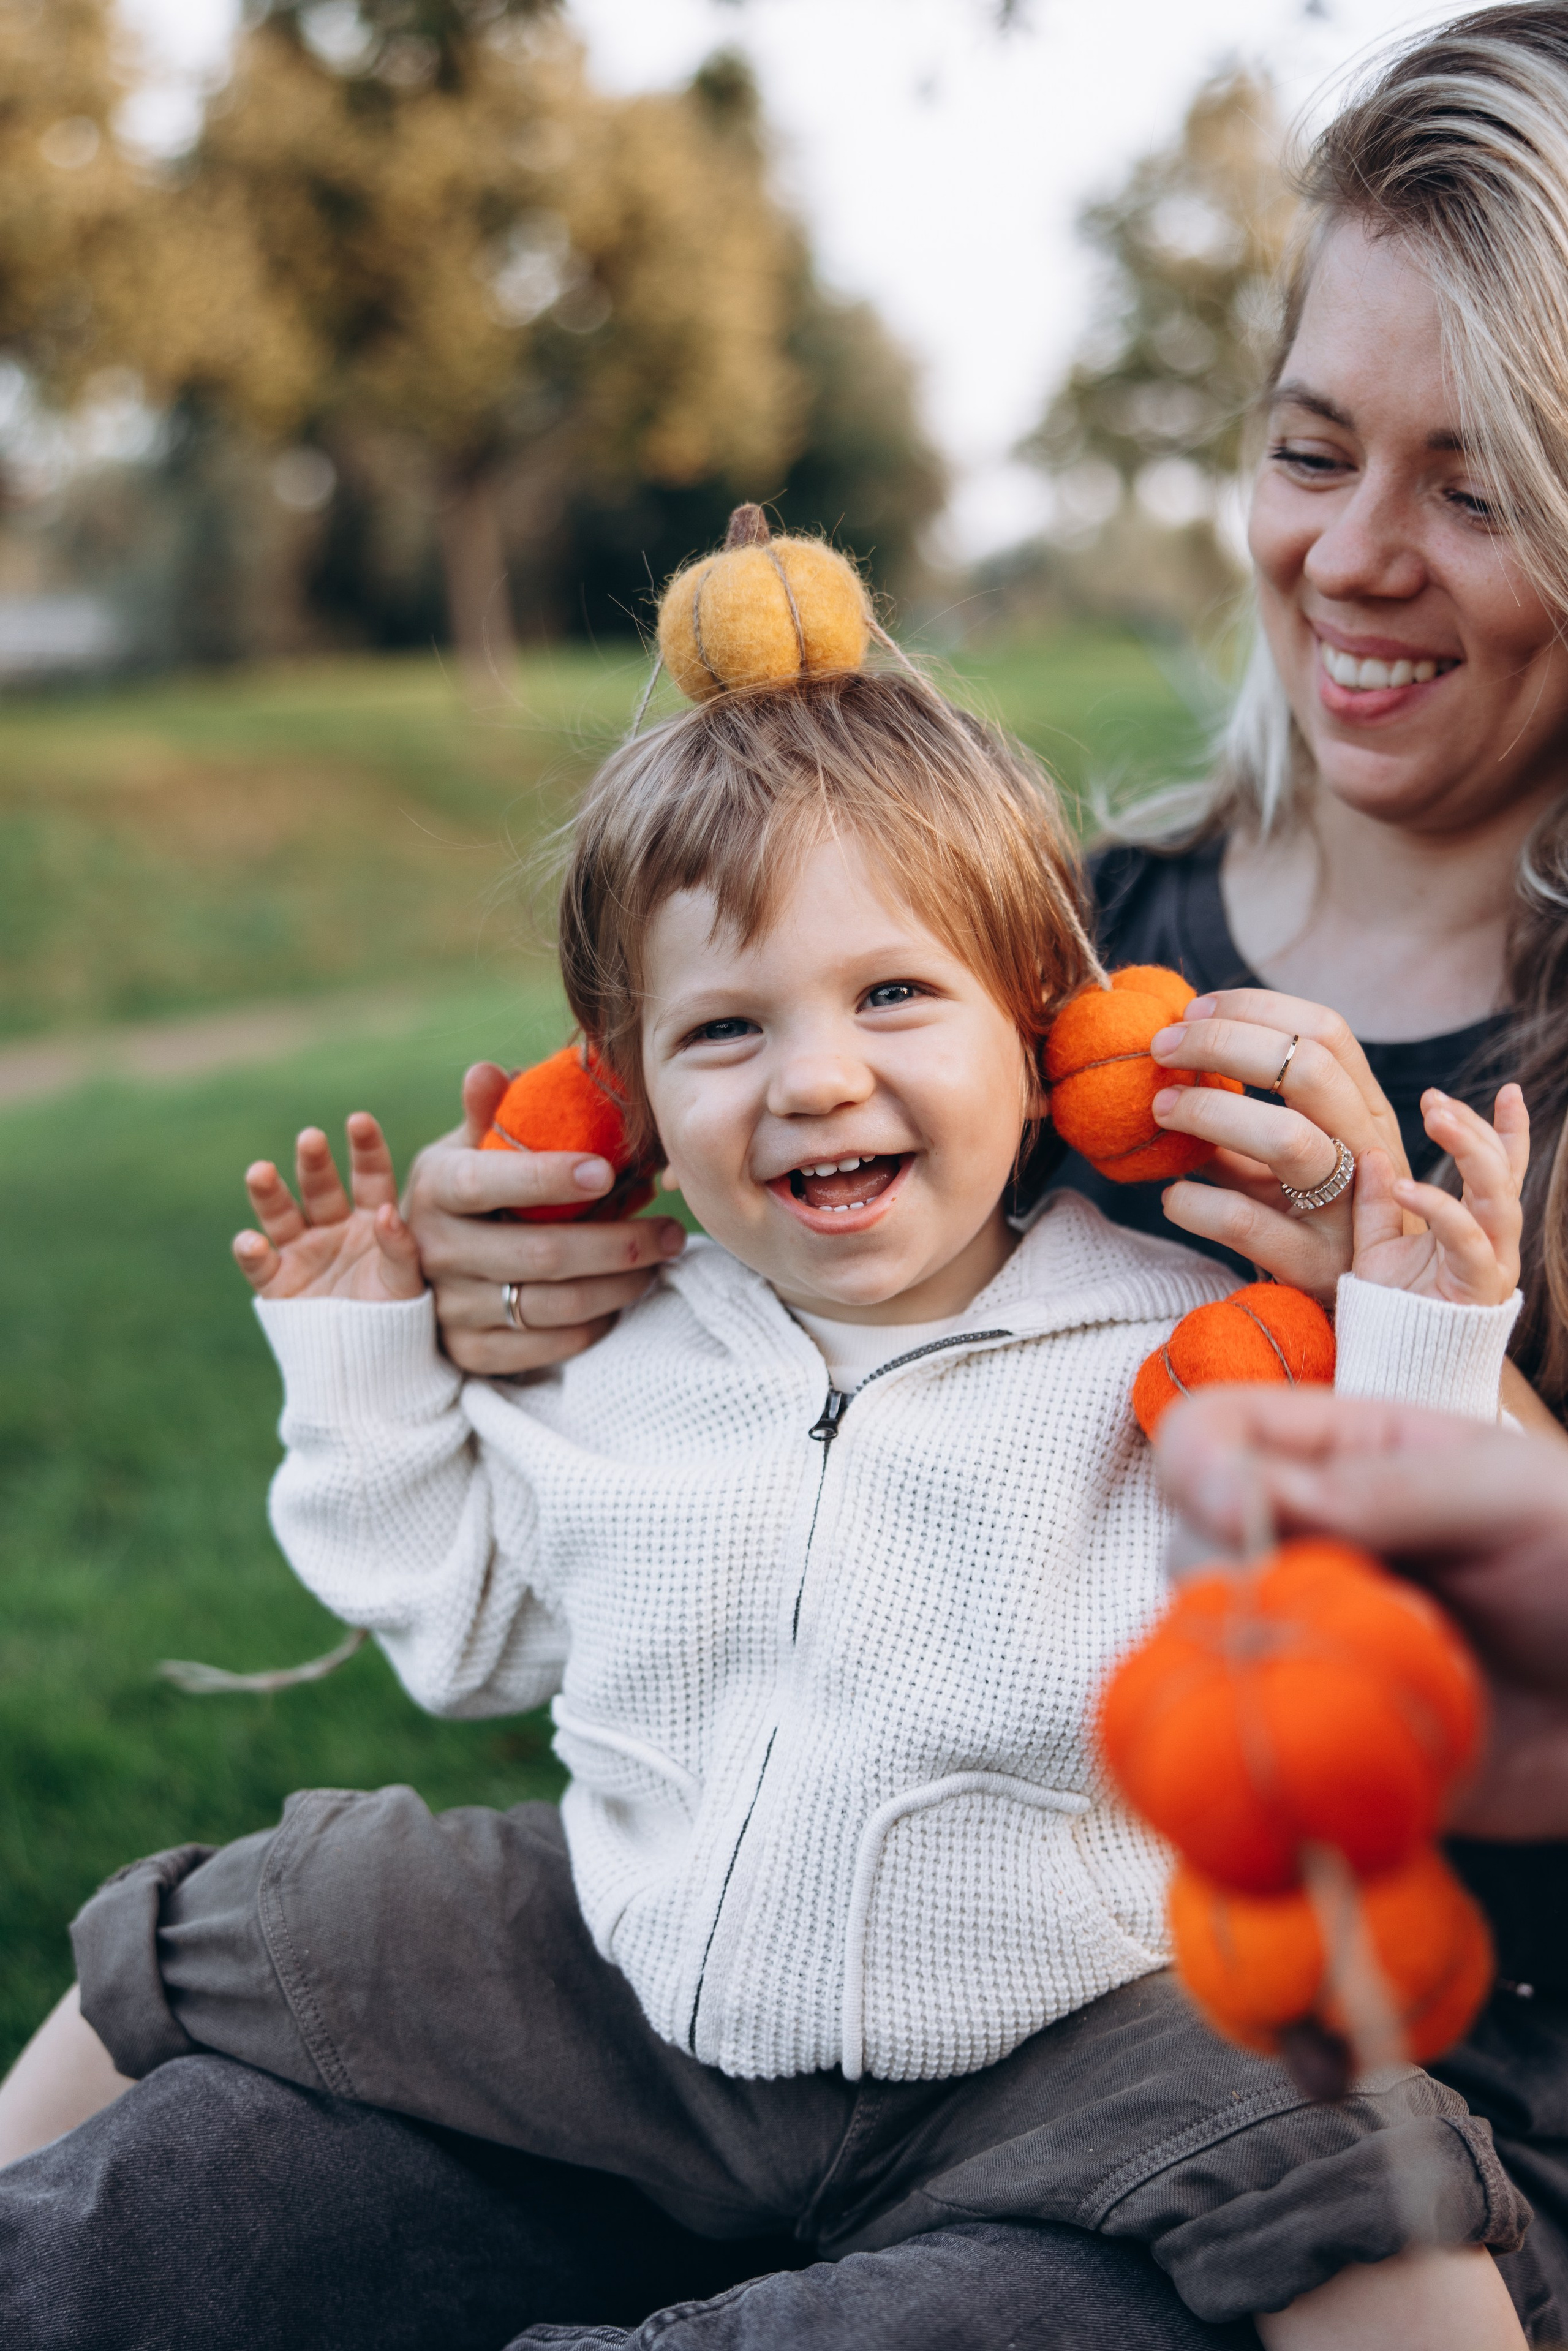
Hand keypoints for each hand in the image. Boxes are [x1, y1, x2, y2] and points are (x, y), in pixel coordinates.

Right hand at [234, 1114, 423, 1303]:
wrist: (369, 1369)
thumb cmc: (396, 1321)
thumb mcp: (406, 1284)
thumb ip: (400, 1249)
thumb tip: (385, 1211)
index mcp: (370, 1220)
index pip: (370, 1176)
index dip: (365, 1149)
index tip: (360, 1120)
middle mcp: (333, 1228)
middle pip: (320, 1187)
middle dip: (313, 1162)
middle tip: (310, 1138)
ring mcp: (302, 1252)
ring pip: (281, 1214)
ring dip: (269, 1192)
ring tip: (261, 1171)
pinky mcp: (277, 1283)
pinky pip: (260, 1263)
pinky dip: (251, 1251)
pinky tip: (251, 1241)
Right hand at [404, 1062, 685, 1375]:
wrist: (426, 1266)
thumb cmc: (471, 1193)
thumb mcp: (469, 1148)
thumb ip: (487, 1113)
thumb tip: (487, 1070)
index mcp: (437, 1187)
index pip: (489, 1183)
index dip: (548, 1178)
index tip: (607, 1171)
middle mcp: (436, 1250)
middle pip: (540, 1253)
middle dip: (619, 1243)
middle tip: (672, 1229)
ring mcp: (451, 1307)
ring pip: (553, 1305)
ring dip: (620, 1285)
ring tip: (661, 1259)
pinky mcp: (471, 1352)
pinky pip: (546, 1346)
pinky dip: (595, 1323)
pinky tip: (623, 1297)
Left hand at [1147, 988, 1407, 1300]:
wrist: (1363, 1310)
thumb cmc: (1311, 1217)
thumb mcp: (1293, 1156)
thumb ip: (1247, 1110)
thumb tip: (1172, 1057)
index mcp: (1364, 1111)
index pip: (1326, 1031)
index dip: (1256, 1008)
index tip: (1194, 1009)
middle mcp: (1366, 1151)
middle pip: (1309, 1070)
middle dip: (1226, 1044)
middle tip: (1163, 1048)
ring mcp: (1345, 1210)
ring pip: (1288, 1140)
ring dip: (1212, 1114)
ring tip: (1161, 1109)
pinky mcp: (1312, 1266)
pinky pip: (1247, 1223)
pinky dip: (1196, 1201)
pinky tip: (1171, 1194)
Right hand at [1156, 1385, 1567, 1837]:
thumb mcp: (1501, 1496)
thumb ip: (1372, 1491)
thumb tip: (1229, 1490)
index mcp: (1340, 1459)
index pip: (1210, 1437)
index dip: (1196, 1466)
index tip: (1230, 1506)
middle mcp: (1308, 1546)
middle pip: (1188, 1549)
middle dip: (1236, 1578)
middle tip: (1341, 1601)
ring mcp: (1314, 1643)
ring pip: (1210, 1652)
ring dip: (1266, 1666)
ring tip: (1373, 1675)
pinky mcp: (1330, 1736)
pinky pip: (1260, 1745)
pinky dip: (1278, 1749)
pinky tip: (1349, 1742)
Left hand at [1351, 1086, 1526, 1306]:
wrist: (1391, 1363)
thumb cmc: (1389, 1307)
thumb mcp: (1375, 1242)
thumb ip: (1376, 1199)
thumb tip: (1369, 1151)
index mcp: (1476, 1225)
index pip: (1503, 1169)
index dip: (1509, 1130)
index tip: (1509, 1089)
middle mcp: (1493, 1241)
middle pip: (1502, 1174)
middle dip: (1475, 1131)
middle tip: (1437, 1101)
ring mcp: (1491, 1264)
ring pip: (1497, 1198)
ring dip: (1470, 1153)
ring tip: (1436, 1120)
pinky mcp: (1477, 1288)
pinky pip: (1466, 1239)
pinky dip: (1438, 1207)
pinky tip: (1405, 1185)